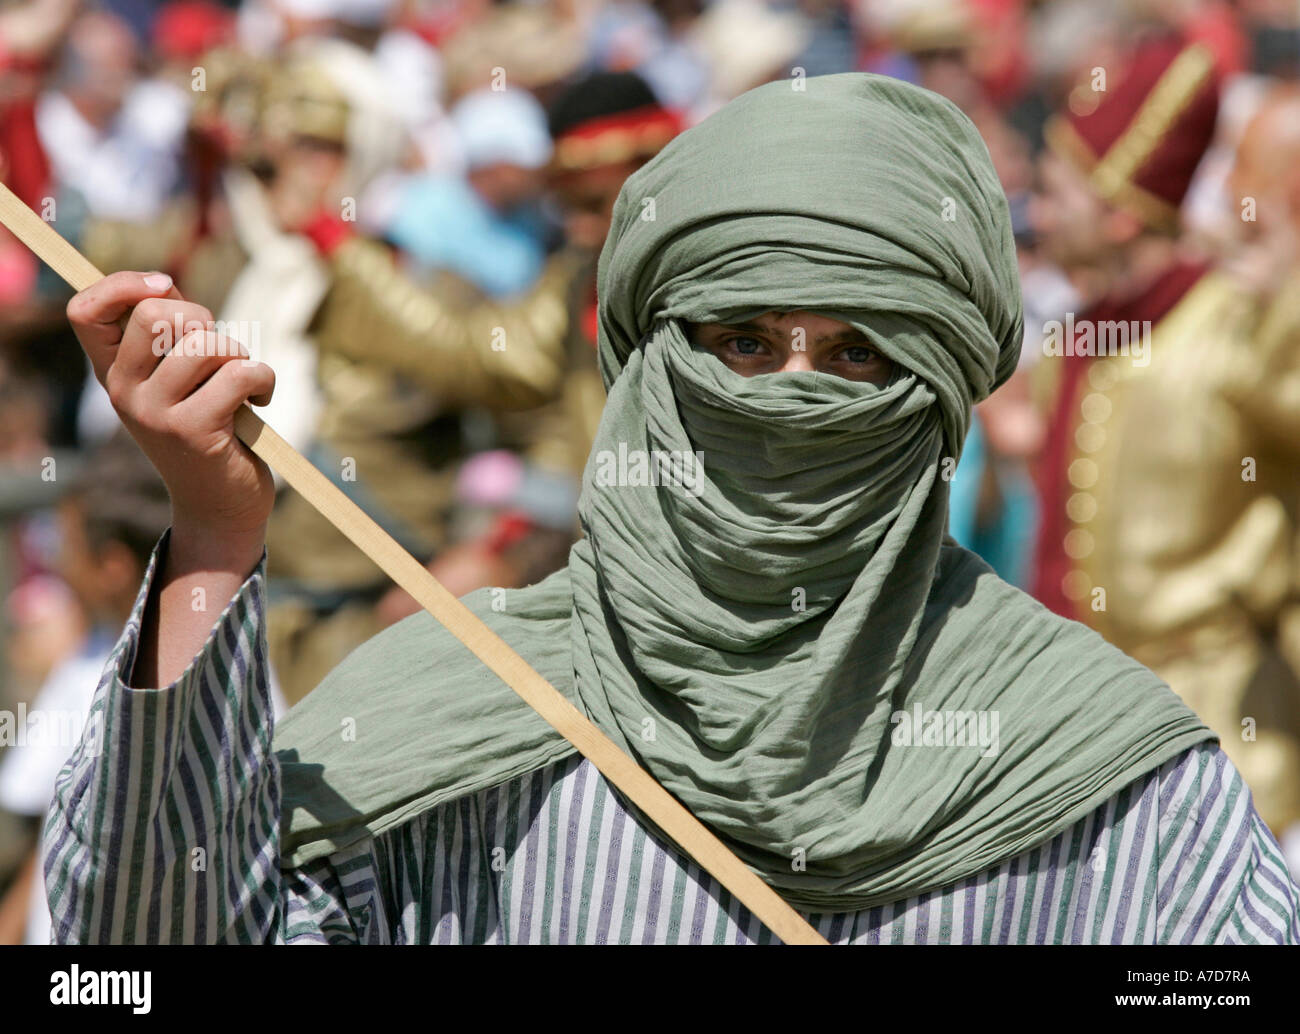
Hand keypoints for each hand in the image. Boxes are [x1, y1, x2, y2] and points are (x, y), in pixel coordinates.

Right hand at [66, 271, 275, 560]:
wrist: (220, 506)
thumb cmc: (209, 430)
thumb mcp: (178, 382)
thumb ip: (168, 336)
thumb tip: (166, 286)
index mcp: (113, 374)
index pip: (84, 311)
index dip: (123, 284)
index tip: (166, 286)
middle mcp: (123, 392)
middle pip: (157, 313)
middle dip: (203, 319)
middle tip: (220, 351)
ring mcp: (154, 413)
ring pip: (206, 342)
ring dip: (239, 354)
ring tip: (243, 382)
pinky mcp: (193, 430)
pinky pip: (240, 373)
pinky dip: (263, 379)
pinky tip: (261, 400)